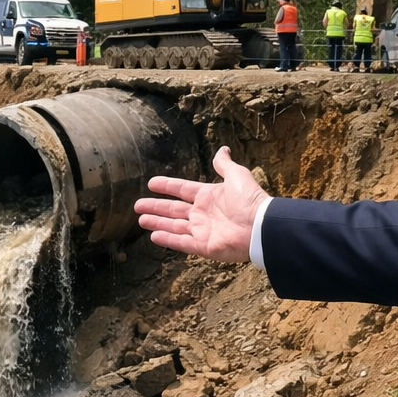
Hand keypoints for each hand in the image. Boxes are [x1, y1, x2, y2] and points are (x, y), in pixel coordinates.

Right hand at [135, 146, 269, 262]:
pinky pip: (181, 242)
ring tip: (141, 220)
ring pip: (173, 226)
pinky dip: (167, 239)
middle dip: (156, 207)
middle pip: (173, 209)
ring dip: (157, 222)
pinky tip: (153, 235)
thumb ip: (224, 164)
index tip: (152, 183)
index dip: (167, 186)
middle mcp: (203, 214)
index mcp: (209, 196)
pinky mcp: (203, 246)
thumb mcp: (236, 175)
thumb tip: (222, 149)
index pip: (182, 189)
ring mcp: (202, 231)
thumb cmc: (250, 200)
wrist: (260, 226)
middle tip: (137, 205)